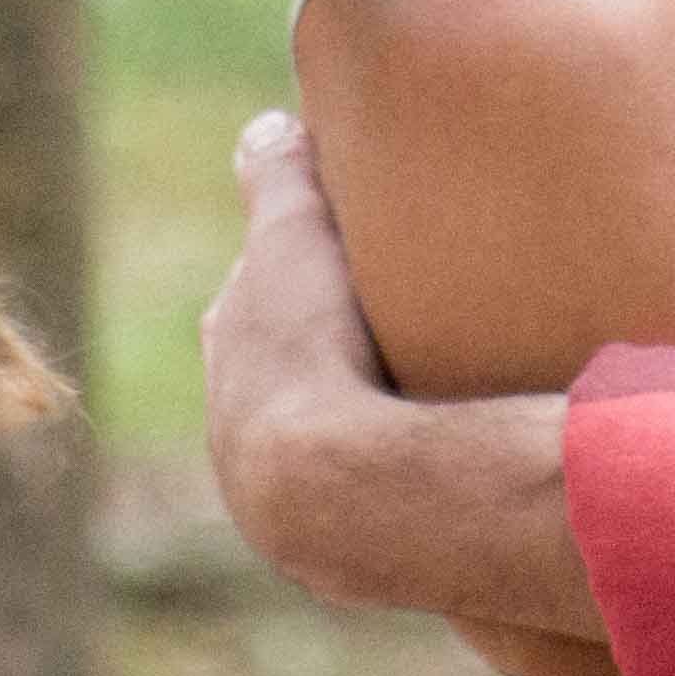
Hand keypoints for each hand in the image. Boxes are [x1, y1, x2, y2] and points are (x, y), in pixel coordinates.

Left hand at [199, 110, 398, 600]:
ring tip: (433, 391)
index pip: (256, 297)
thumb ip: (279, 178)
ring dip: (370, 414)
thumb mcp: (293, 238)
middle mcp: (240, 435)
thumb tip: (266, 125)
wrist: (335, 493)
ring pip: (331, 438)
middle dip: (331, 346)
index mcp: (230, 354)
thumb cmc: (308, 351)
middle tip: (392, 319)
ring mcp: (288, 499)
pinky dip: (401, 465)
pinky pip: (376, 489)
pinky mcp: (345, 550)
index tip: (340, 248)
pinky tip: (444, 458)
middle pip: (289, 372)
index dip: (298, 265)